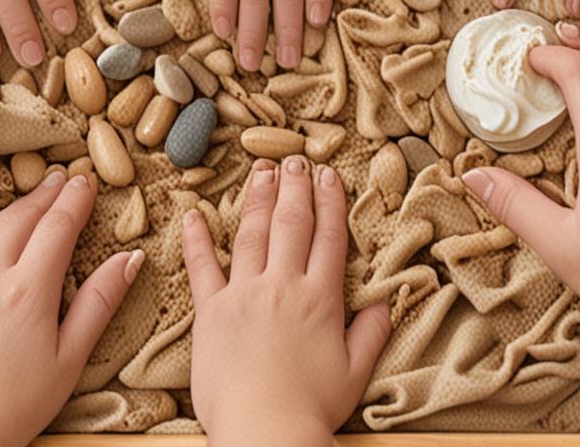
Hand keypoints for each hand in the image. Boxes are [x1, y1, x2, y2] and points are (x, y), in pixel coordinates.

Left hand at [0, 173, 142, 446]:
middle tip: (61, 178)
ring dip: (5, 213)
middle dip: (44, 194)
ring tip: (22, 206)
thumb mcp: (70, 359)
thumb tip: (130, 259)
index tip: (86, 181)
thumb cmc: (13, 407)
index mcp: (28, 289)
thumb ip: (99, 303)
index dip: (75, 199)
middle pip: (20, 219)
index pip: (57, 226)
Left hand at [182, 158, 390, 445]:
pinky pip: (201, 267)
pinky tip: (192, 214)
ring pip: (251, 234)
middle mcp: (283, 286)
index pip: (328, 237)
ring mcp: (244, 295)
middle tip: (294, 159)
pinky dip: (196, 238)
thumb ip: (371, 331)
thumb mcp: (355, 370)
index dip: (329, 202)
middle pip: (291, 224)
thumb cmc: (311, 408)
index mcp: (321, 298)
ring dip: (256, 198)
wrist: (266, 431)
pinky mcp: (211, 312)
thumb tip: (386, 300)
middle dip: (294, 188)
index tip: (328, 175)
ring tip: (260, 171)